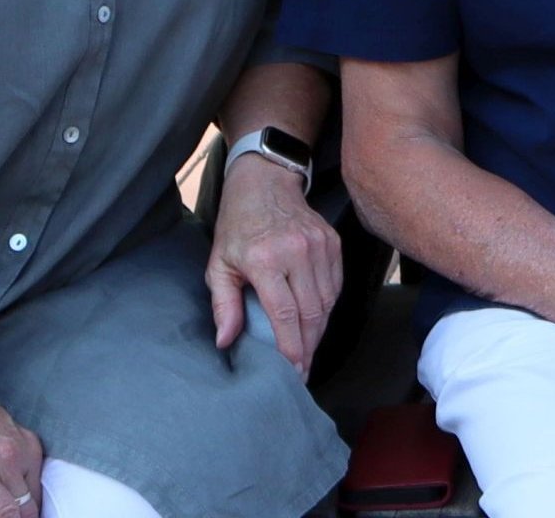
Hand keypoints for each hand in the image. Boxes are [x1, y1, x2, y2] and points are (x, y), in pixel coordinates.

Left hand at [204, 150, 340, 374]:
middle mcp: (297, 252)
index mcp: (265, 259)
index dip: (291, 347)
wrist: (265, 182)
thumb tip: (226, 341)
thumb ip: (224, 304)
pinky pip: (335, 285)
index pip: (286, 314)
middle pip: (312, 313)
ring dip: (319, 331)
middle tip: (302, 371)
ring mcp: (320, 246)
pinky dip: (327, 308)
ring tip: (308, 351)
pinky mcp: (333, 243)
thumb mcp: (219, 264)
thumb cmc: (237, 226)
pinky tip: (316, 322)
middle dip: (308, 347)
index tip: (292, 370)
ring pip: (327, 302)